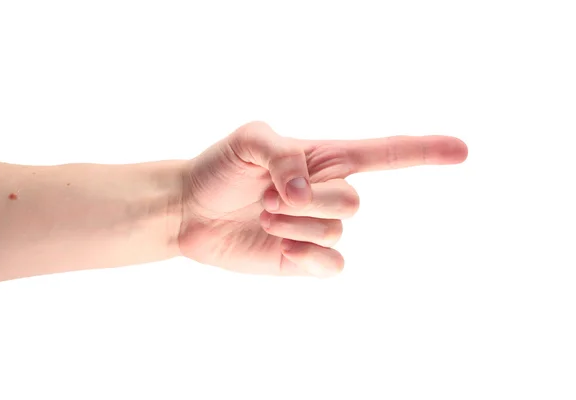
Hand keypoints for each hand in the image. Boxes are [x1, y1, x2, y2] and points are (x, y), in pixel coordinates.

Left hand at [177, 121, 467, 276]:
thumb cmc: (221, 167)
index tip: (463, 150)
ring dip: (293, 224)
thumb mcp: (248, 141)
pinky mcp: (304, 259)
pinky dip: (307, 256)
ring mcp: (318, 229)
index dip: (424, 151)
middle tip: (267, 196)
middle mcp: (329, 194)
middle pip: (352, 202)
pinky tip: (281, 249)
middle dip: (308, 201)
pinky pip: (331, 264)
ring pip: (335, 233)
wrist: (191, 211)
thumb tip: (306, 194)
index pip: (386, 154)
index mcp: (325, 159)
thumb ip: (283, 156)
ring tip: (263, 213)